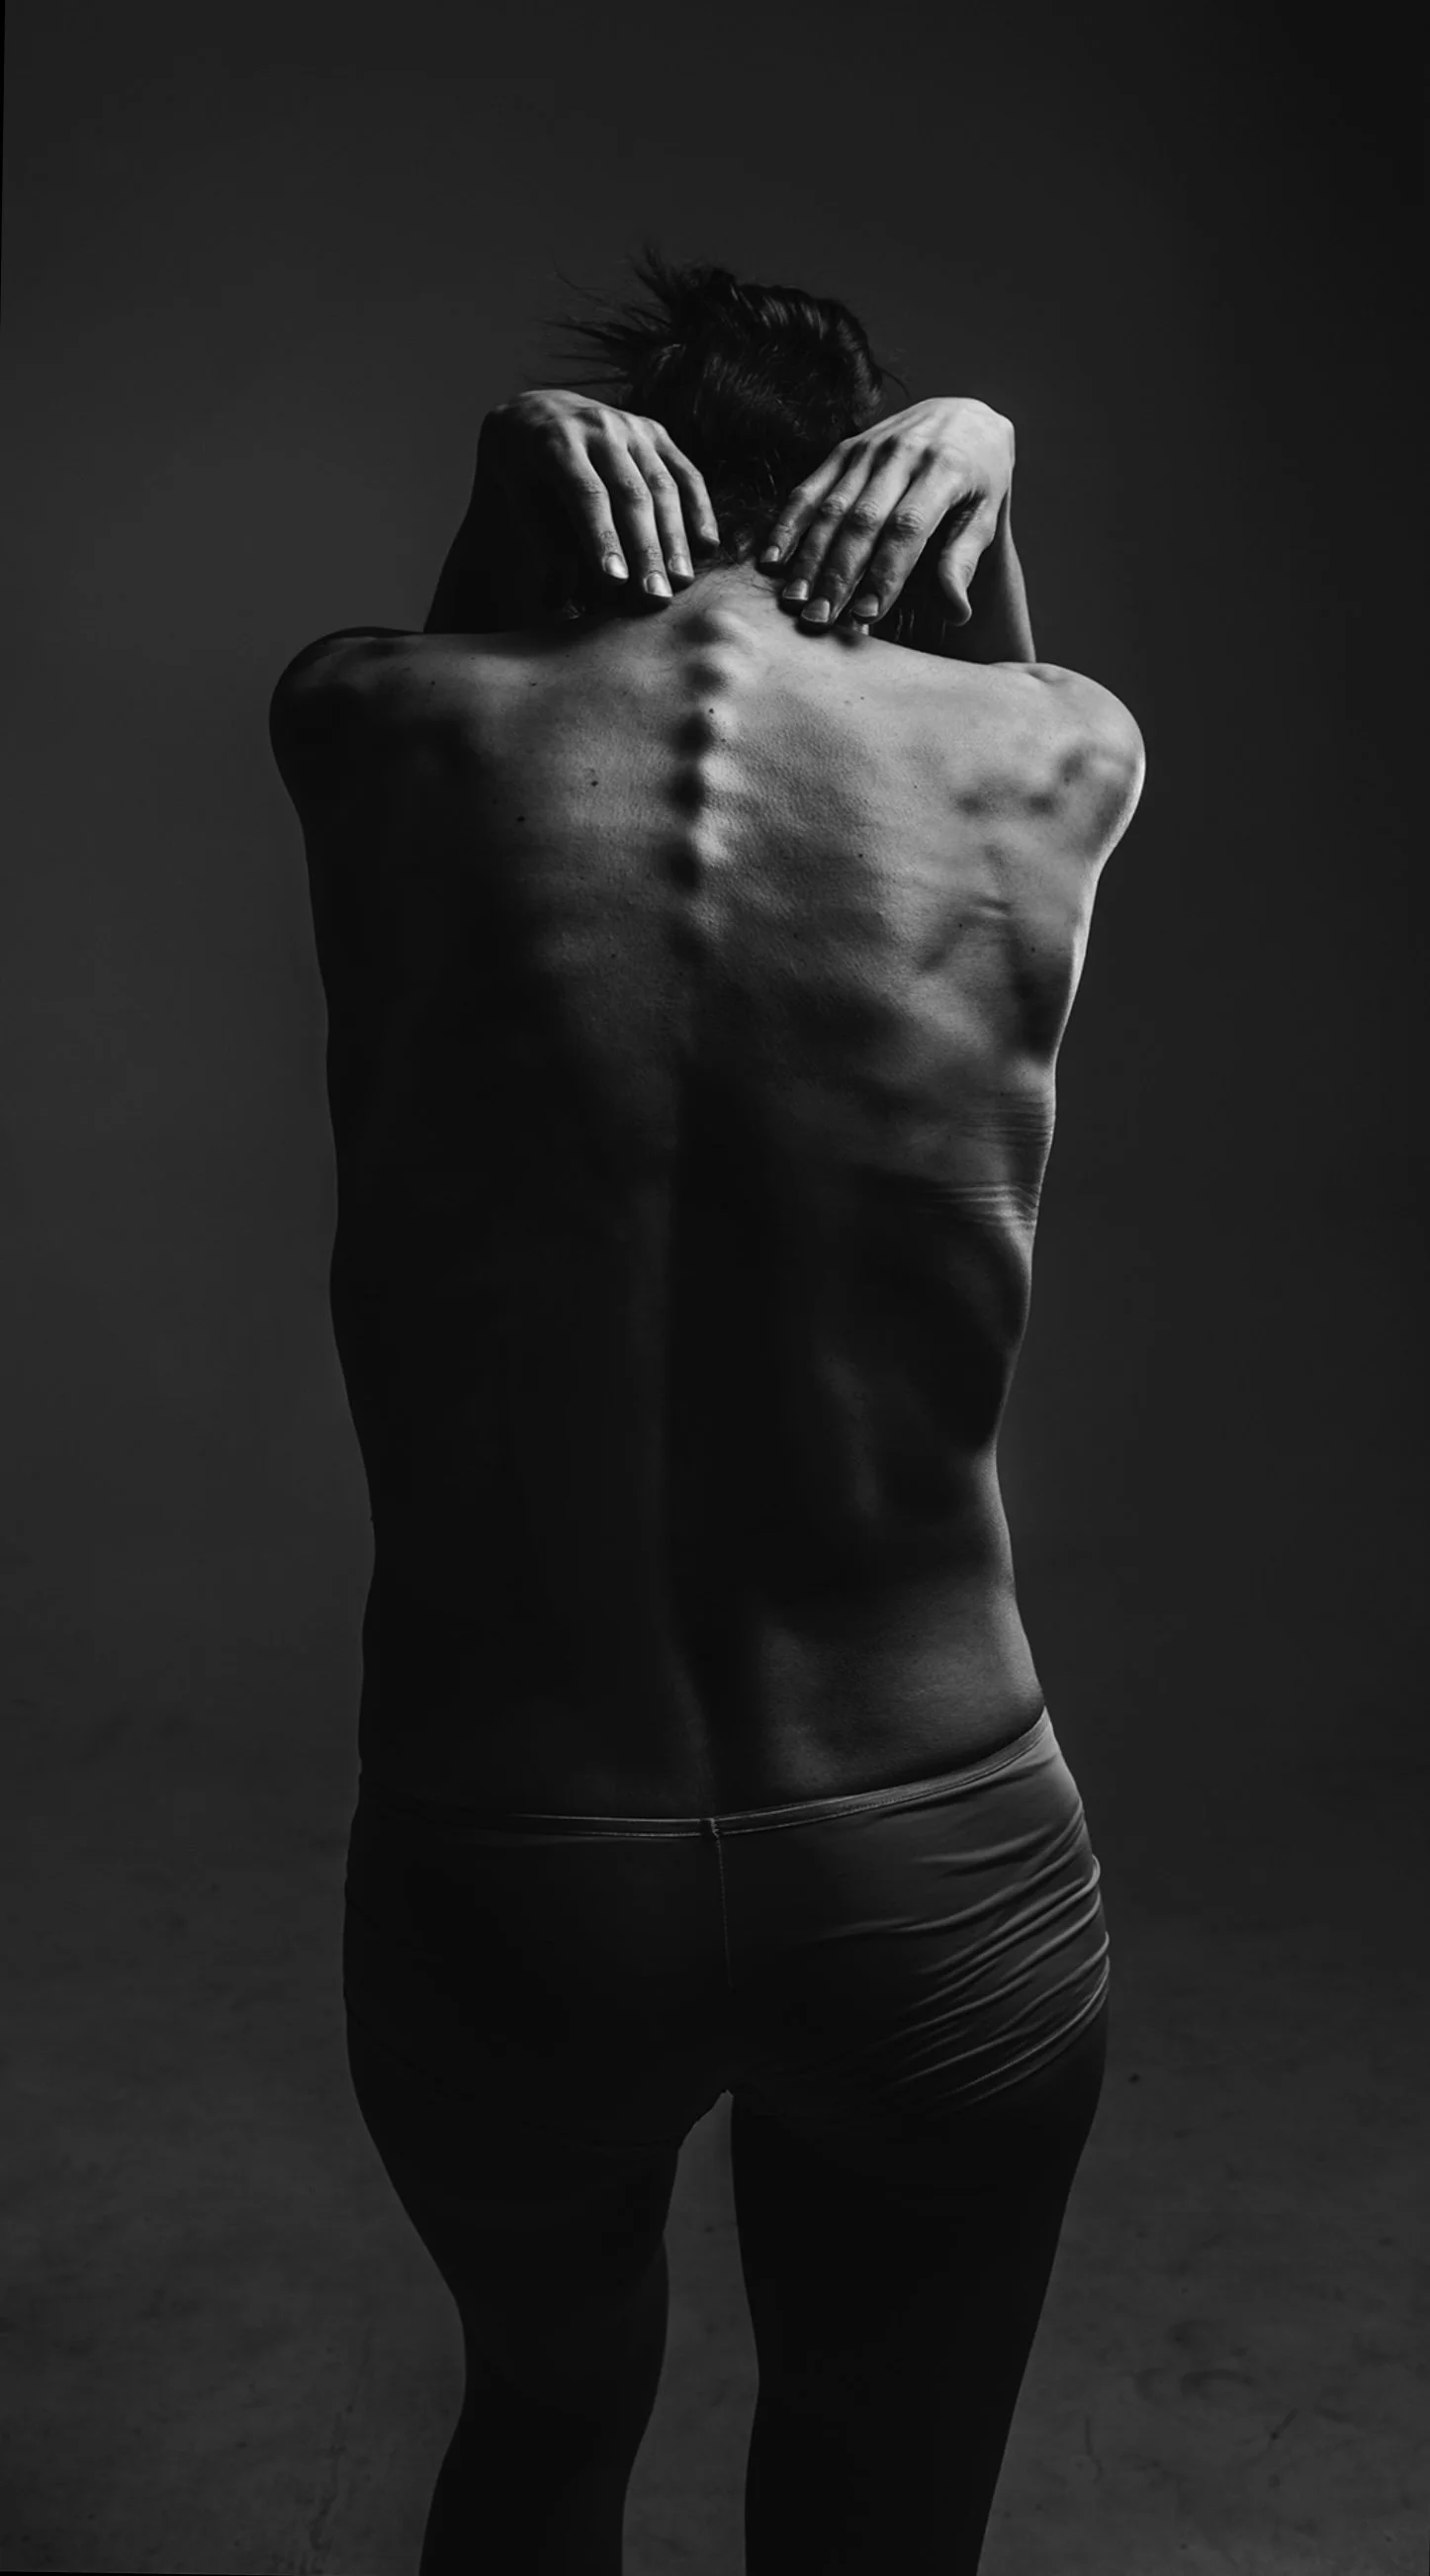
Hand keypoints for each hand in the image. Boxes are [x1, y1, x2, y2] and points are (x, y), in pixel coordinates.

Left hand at [480, 390, 720, 604]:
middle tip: (655, 597)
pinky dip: (700, 509)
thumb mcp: (521, 499)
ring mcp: (632, 427)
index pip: (587, 494)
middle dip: (645, 549)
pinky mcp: (656, 433)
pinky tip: (708, 546)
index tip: (615, 583)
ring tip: (680, 582)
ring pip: (662, 485)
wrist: (536, 413)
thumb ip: (546, 542)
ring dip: (675, 537)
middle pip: (631, 493)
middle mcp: (599, 428)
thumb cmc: (524, 471)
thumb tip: (562, 598)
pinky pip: (686, 473)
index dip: (603, 538)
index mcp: (556, 442)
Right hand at [758, 397, 1014, 633]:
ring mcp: (869, 448)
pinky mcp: (845, 450)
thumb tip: (957, 613)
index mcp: (945, 469)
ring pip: (831, 508)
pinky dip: (789, 525)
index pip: (907, 527)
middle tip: (820, 620)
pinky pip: (810, 489)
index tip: (866, 616)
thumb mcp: (985, 515)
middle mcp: (902, 453)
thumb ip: (964, 560)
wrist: (963, 416)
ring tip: (795, 600)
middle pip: (862, 521)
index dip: (884, 574)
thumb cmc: (979, 480)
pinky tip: (772, 560)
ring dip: (808, 557)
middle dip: (838, 574)